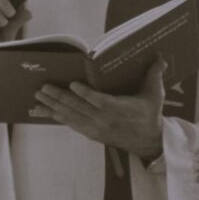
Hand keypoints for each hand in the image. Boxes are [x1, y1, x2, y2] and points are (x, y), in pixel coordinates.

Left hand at [30, 58, 166, 161]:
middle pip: (79, 108)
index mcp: (120, 109)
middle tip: (44, 87)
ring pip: (71, 116)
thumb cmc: (149, 113)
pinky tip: (42, 111)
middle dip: (59, 97)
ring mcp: (95, 128)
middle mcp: (104, 120)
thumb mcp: (155, 95)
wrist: (147, 141)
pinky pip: (70, 124)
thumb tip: (160, 58)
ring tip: (38, 97)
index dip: (86, 94)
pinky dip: (55, 116)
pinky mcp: (90, 133)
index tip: (74, 85)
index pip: (100, 102)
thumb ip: (154, 76)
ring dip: (53, 106)